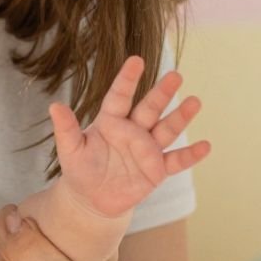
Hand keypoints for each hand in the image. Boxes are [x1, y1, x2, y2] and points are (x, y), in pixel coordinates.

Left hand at [49, 58, 210, 219]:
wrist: (92, 200)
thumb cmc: (80, 170)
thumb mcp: (69, 151)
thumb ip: (66, 129)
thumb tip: (54, 106)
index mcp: (111, 121)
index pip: (120, 96)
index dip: (127, 79)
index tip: (136, 60)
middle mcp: (133, 130)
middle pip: (150, 108)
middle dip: (162, 93)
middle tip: (175, 75)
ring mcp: (147, 149)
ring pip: (166, 129)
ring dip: (181, 117)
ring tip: (195, 102)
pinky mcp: (157, 169)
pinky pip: (176, 161)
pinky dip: (191, 155)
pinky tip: (206, 146)